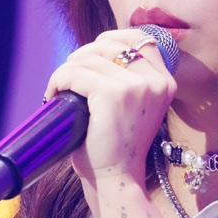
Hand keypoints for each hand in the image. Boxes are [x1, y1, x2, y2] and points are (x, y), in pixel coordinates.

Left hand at [43, 28, 175, 193]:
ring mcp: (136, 86)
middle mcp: (156, 81)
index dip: (110, 40)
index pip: (141, 38)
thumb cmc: (117, 147)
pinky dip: (58, 80)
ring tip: (58, 89)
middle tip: (68, 77)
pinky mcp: (113, 94)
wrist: (116, 179)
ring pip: (90, 58)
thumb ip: (127, 79)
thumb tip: (97, 51)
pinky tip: (53, 95)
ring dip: (67, 69)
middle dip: (83, 55)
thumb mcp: (133, 107)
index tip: (90, 57)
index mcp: (165, 82)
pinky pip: (76, 73)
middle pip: (111, 44)